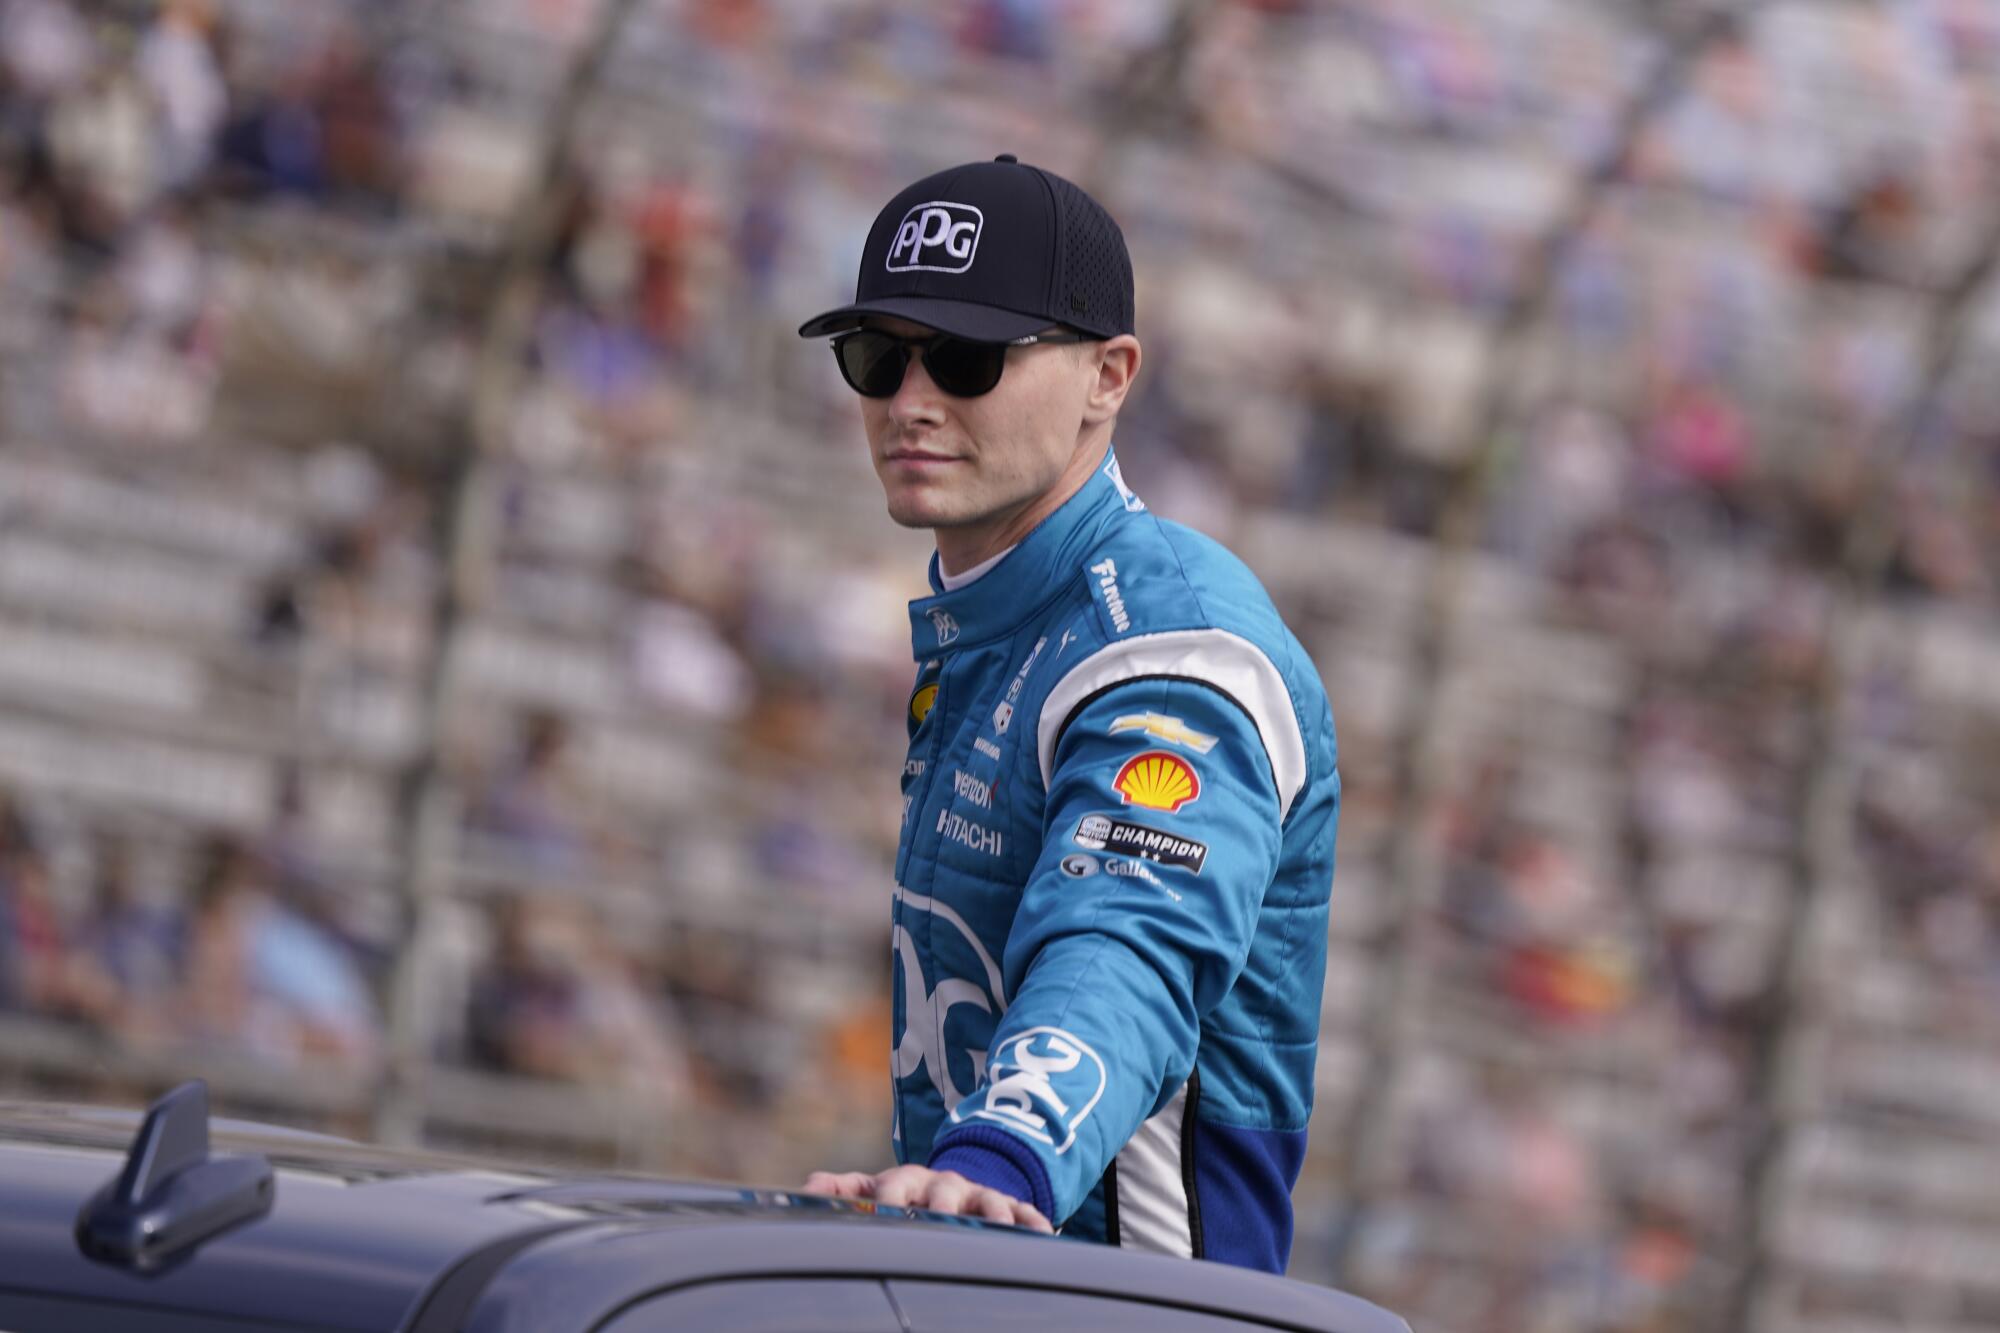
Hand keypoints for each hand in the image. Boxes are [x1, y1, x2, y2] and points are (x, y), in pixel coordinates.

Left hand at [801, 1164, 1052, 1232]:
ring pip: (986, 1204)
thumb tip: (809, 1188)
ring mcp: (978, 1196)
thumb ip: (844, 1190)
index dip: (888, 1198)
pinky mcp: (1008, 1208)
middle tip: (940, 1220)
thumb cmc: (906, 1196)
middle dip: (941, 1206)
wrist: (954, 1187)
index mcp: (907, 1182)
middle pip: (943, 1193)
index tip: (882, 1213)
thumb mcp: (874, 1190)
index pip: (895, 1185)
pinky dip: (1032, 1222)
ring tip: (998, 1230)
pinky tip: (1044, 1234)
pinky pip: (1024, 1213)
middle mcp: (944, 1186)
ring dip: (992, 1216)